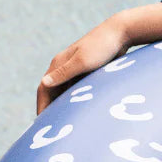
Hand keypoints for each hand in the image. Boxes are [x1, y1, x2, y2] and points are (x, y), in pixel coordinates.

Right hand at [36, 4, 161, 113]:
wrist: (121, 33)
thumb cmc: (102, 47)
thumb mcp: (83, 62)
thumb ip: (64, 74)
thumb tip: (44, 84)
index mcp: (58, 64)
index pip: (44, 89)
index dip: (42, 106)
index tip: (41, 124)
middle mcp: (64, 66)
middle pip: (53, 91)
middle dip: (50, 108)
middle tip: (50, 128)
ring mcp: (76, 68)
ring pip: (65, 90)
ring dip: (63, 105)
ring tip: (64, 123)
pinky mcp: (88, 70)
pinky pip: (77, 88)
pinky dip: (75, 100)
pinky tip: (80, 111)